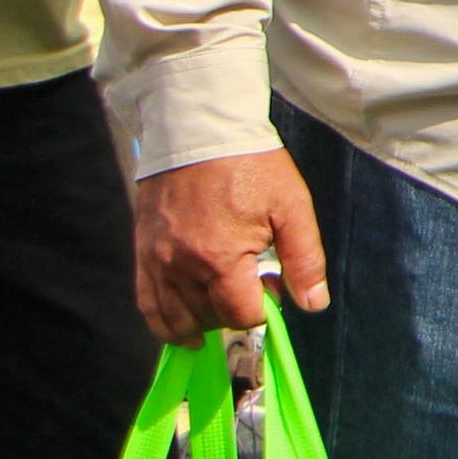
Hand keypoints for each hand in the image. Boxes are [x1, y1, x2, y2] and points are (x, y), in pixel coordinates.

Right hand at [132, 148, 327, 341]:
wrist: (200, 130)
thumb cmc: (250, 164)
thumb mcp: (292, 206)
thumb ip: (304, 260)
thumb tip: (314, 305)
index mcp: (220, 258)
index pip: (242, 316)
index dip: (264, 308)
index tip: (272, 283)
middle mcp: (181, 267)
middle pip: (210, 320)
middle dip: (236, 311)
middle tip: (252, 282)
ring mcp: (157, 262)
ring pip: (175, 321)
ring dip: (203, 322)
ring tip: (223, 303)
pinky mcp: (143, 254)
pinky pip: (146, 305)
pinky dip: (165, 323)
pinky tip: (185, 329)